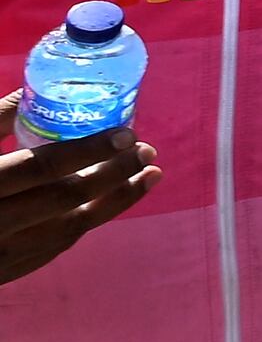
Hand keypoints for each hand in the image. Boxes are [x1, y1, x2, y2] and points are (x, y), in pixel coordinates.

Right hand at [0, 126, 152, 281]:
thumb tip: (34, 91)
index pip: (43, 167)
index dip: (90, 149)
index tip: (128, 132)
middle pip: (65, 199)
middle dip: (114, 175)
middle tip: (147, 152)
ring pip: (67, 230)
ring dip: (113, 203)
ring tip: (147, 177)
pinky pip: (50, 250)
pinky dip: (82, 226)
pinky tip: (103, 208)